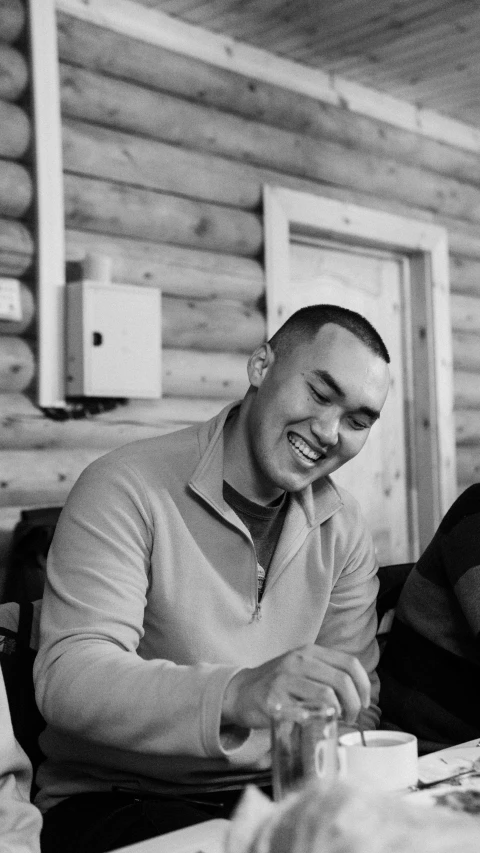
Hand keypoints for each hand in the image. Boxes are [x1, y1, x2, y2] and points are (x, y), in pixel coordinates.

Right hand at [222, 645, 370, 728]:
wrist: (241, 692)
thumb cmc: (278, 684)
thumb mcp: (303, 669)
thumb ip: (326, 674)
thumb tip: (359, 693)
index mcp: (310, 651)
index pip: (350, 663)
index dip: (364, 684)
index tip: (365, 702)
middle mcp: (298, 660)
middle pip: (342, 681)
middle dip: (355, 704)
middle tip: (351, 717)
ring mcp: (284, 679)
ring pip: (326, 695)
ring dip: (338, 713)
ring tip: (335, 720)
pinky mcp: (273, 699)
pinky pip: (301, 711)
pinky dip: (313, 719)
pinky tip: (314, 723)